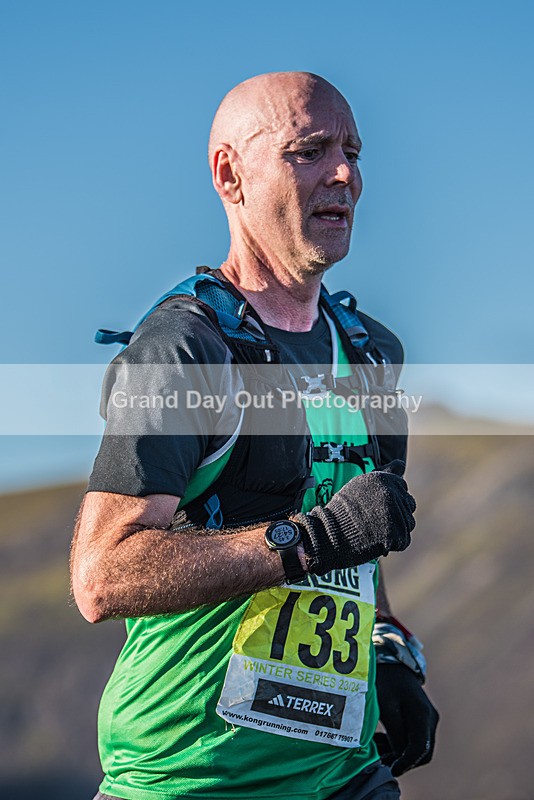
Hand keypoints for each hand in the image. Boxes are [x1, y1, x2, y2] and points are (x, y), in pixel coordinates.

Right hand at [294, 460, 415, 575]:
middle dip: (397, 511)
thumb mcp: (362, 483)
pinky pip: (403, 540)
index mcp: (386, 479)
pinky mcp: (397, 534)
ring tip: (377, 529)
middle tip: (377, 518)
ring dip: (396, 527)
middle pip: (409, 504)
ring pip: (408, 522)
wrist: (332, 531)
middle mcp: (394, 494)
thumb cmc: (345, 507)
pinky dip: (393, 542)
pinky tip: (378, 538)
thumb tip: (401, 464)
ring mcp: (396, 514)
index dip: (391, 496)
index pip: (402, 486)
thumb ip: (385, 473)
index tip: (377, 504)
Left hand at [374, 663, 438, 775]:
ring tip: (377, 751)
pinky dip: (400, 745)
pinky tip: (381, 742)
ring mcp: (428, 717)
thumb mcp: (385, 706)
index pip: (420, 749)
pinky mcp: (421, 717)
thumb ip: (395, 733)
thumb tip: (401, 757)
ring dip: (400, 754)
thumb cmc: (384, 680)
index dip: (405, 763)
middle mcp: (430, 718)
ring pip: (419, 747)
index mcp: (422, 714)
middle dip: (403, 761)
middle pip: (423, 752)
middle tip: (381, 762)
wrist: (390, 659)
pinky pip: (415, 738)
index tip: (389, 770)